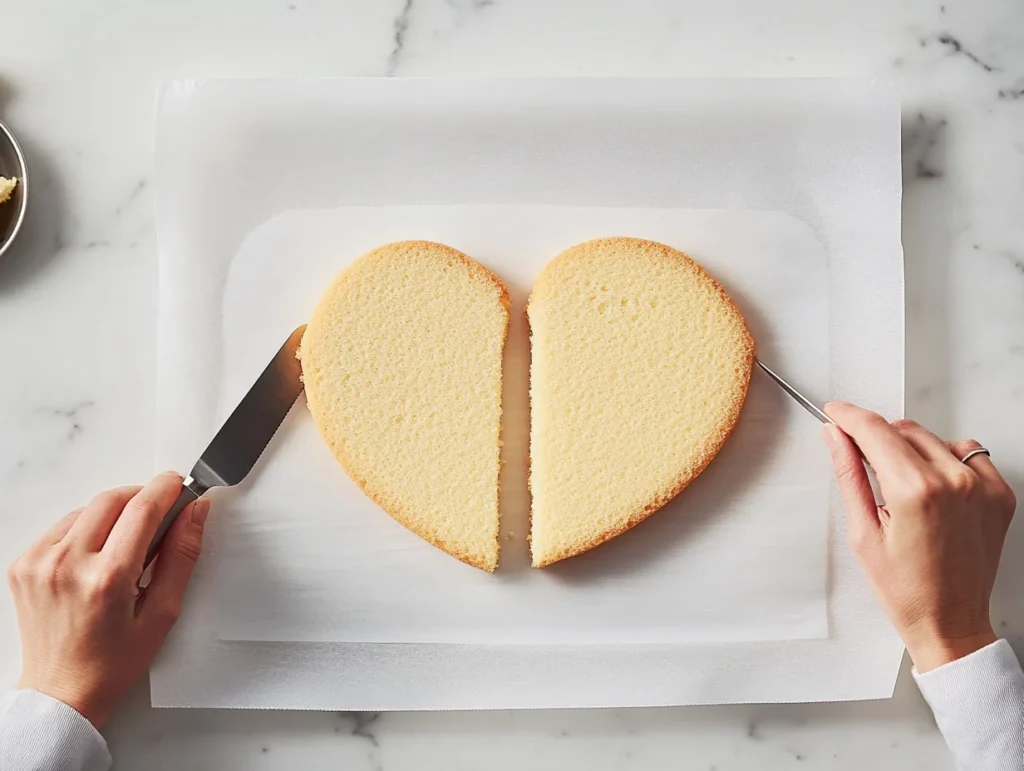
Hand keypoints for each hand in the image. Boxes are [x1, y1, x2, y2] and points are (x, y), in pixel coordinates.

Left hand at [6, 472, 208, 726]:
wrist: (61, 691)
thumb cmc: (112, 662)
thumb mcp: (163, 613)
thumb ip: (181, 556)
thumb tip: (194, 513)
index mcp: (107, 580)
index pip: (142, 509)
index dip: (166, 488)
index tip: (179, 484)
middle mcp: (67, 565)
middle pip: (112, 499)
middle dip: (141, 497)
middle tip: (159, 514)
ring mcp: (39, 563)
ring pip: (87, 509)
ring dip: (113, 514)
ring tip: (125, 546)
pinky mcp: (23, 563)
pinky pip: (63, 526)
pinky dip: (86, 530)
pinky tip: (97, 556)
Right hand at [824, 403, 1015, 671]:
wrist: (950, 622)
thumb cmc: (905, 589)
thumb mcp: (863, 532)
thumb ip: (849, 474)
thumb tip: (836, 436)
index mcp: (915, 491)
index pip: (874, 430)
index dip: (849, 417)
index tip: (836, 413)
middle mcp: (954, 482)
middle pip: (903, 429)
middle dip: (876, 437)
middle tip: (862, 460)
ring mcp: (982, 487)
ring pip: (933, 438)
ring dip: (910, 448)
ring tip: (900, 486)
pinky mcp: (1000, 494)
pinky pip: (967, 453)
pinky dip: (945, 460)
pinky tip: (932, 488)